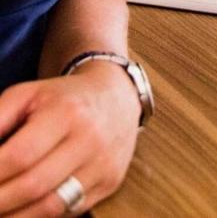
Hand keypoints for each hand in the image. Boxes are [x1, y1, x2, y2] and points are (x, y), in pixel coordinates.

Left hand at [0, 65, 139, 215]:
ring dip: (14, 216)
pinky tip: (20, 210)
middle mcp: (90, 139)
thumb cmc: (62, 99)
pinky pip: (68, 211)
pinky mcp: (110, 182)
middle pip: (34, 185)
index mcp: (67, 112)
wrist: (118, 97)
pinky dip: (37, 216)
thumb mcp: (26, 95)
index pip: (20, 155)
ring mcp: (103, 164)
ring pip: (51, 206)